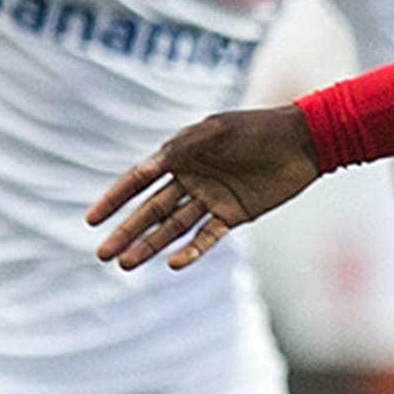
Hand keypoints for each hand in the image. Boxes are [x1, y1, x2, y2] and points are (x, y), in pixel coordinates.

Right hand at [90, 106, 319, 268]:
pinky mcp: (234, 214)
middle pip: (150, 211)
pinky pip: (207, 237)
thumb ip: (181, 149)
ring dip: (150, 245)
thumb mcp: (215, 132)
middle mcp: (191, 179)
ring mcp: (211, 198)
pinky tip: (173, 264)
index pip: (138, 181)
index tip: (91, 219)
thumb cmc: (256, 130)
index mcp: (180, 155)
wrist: (302, 142)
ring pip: (172, 228)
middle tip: (102, 255)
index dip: (114, 200)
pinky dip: (191, 251)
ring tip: (126, 264)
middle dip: (126, 232)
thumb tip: (145, 168)